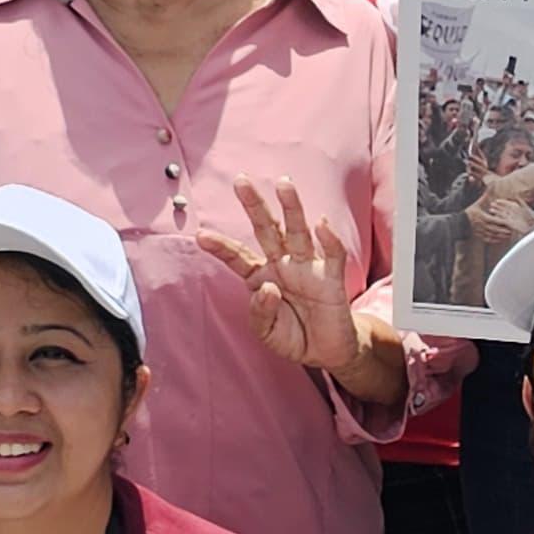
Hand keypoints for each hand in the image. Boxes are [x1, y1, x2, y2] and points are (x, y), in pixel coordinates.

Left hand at [200, 177, 365, 377]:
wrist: (325, 353)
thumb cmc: (292, 336)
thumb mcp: (266, 332)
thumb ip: (260, 312)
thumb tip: (268, 289)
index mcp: (261, 276)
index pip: (238, 256)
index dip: (221, 246)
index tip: (201, 236)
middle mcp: (283, 264)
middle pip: (267, 229)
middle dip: (255, 205)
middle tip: (240, 181)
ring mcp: (307, 268)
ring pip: (298, 231)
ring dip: (291, 208)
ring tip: (284, 184)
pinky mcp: (331, 278)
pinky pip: (332, 255)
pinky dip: (329, 240)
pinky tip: (322, 224)